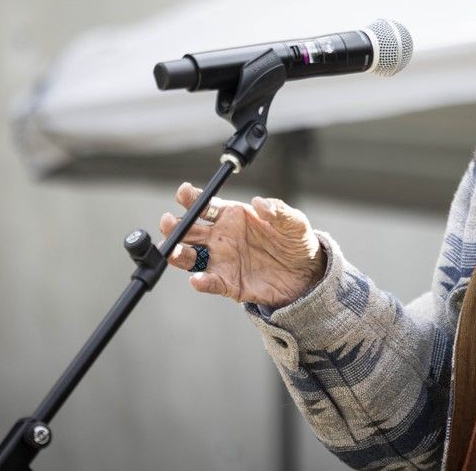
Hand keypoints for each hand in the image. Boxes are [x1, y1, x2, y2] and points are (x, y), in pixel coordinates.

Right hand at [159, 182, 326, 307]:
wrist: (307, 273)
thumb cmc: (296, 241)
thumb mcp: (293, 222)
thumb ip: (278, 210)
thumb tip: (260, 202)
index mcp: (233, 216)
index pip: (206, 205)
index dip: (192, 198)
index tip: (183, 192)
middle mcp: (221, 237)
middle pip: (190, 230)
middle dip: (175, 225)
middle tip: (168, 222)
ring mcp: (222, 260)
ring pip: (191, 257)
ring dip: (179, 254)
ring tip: (173, 250)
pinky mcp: (229, 283)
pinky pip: (210, 282)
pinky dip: (202, 282)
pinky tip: (198, 280)